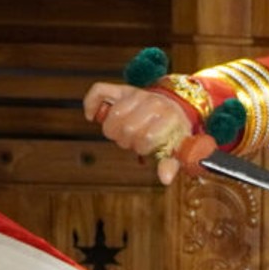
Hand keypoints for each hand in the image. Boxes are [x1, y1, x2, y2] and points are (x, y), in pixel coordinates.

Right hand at [82, 78, 196, 182]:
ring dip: (113, 129)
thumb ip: (170, 163)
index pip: (147, 137)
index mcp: (168, 117)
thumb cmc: (173, 131)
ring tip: (123, 132)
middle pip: (128, 128)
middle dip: (127, 140)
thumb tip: (164, 180)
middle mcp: (153, 102)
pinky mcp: (122, 89)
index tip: (147, 147)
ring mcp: (137, 94)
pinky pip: (99, 91)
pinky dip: (91, 104)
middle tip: (133, 140)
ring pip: (114, 114)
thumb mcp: (177, 148)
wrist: (175, 106)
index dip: (142, 148)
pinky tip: (92, 117)